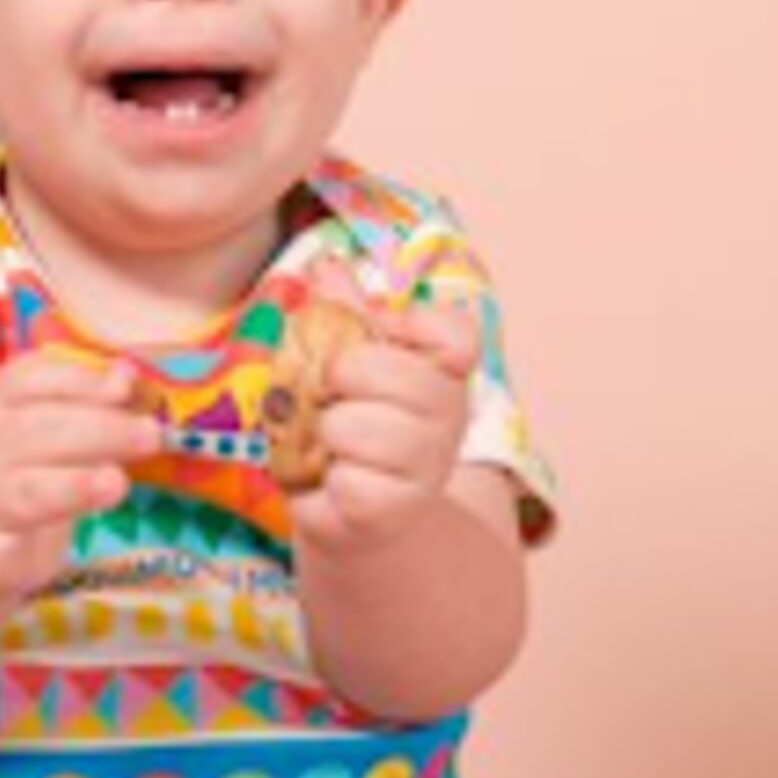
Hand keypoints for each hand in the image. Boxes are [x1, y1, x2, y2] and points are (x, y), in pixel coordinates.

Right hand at [0, 350, 162, 606]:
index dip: (81, 383)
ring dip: (72, 487)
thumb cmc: (17, 465)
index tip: (125, 388)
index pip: (33, 380)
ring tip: (113, 482)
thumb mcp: (42, 424)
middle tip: (151, 435)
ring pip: (29, 492)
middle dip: (101, 430)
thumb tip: (126, 375)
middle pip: (42, 431)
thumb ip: (81, 401)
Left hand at [287, 293, 480, 556]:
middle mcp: (449, 416)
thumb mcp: (348, 363)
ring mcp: (427, 467)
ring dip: (324, 432)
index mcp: (444, 370)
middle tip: (333, 397)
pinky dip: (321, 478)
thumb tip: (325, 264)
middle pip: (387, 371)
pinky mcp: (393, 511)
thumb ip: (342, 312)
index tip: (376, 337)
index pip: (456, 333)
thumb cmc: (352, 424)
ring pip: (353, 427)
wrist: (351, 512)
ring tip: (329, 443)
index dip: (405, 326)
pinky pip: (344, 479)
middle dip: (339, 379)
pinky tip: (330, 479)